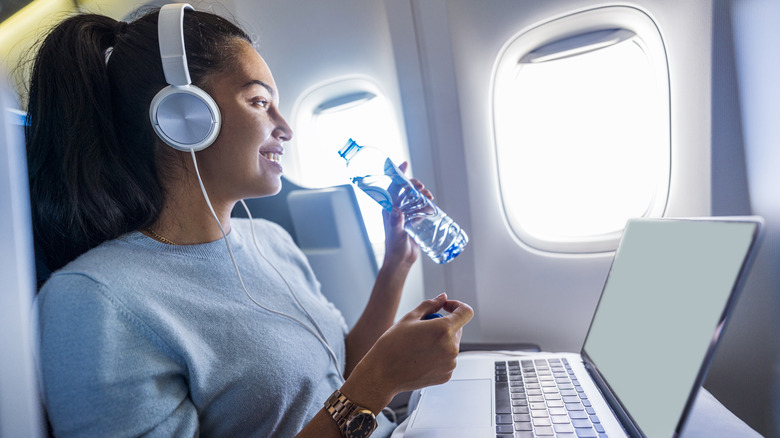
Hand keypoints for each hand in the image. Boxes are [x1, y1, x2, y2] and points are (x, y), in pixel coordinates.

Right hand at [340, 293, 473, 412]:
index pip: (466, 312)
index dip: (457, 306)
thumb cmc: (392, 345)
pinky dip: (438, 356)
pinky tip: (420, 358)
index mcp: (444, 330)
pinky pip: (447, 359)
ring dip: (440, 341)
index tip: (446, 308)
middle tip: (422, 329)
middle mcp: (452, 348)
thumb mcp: (410, 318)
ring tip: (418, 346)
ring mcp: (450, 363)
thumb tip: (442, 297)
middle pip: (458, 329)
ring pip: (451, 345)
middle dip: (444, 325)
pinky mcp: (446, 375)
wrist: (383, 374)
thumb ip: (430, 305)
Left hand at [381, 162, 432, 268]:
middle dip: (414, 185)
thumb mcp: (396, 234)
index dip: (398, 175)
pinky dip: (425, 205)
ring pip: (413, 198)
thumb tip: (397, 210)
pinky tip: (431, 207)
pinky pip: (419, 208)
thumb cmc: (394, 248)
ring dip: (421, 195)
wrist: (401, 261)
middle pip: (405, 190)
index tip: (405, 164)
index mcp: (388, 209)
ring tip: (429, 197)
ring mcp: (404, 215)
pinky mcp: (412, 221)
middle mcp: (395, 209)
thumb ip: (396, 223)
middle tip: (422, 188)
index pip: (393, 187)